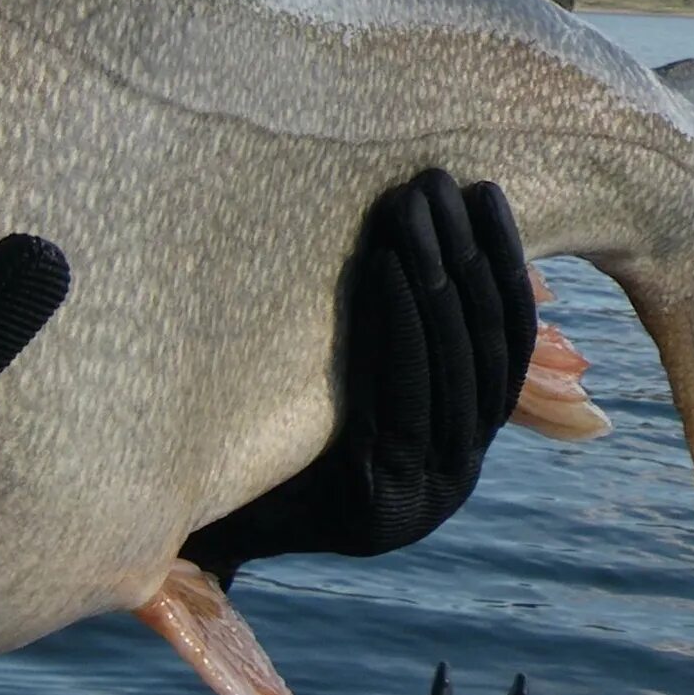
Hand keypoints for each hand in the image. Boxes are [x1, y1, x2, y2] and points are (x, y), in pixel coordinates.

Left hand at [184, 169, 535, 584]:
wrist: (187, 515)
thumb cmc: (256, 427)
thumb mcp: (336, 374)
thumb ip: (389, 334)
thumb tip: (428, 234)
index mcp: (460, 448)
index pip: (506, 347)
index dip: (504, 266)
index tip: (486, 191)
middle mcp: (456, 478)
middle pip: (483, 350)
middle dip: (467, 254)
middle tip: (441, 179)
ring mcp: (425, 500)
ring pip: (452, 369)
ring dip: (435, 276)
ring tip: (414, 206)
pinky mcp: (380, 508)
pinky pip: (402, 399)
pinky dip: (399, 324)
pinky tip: (387, 264)